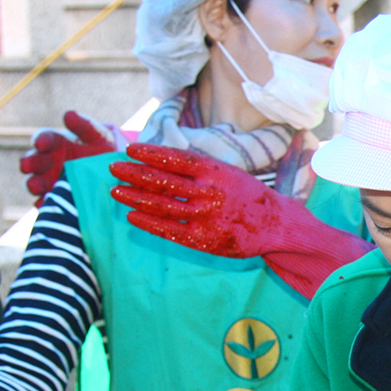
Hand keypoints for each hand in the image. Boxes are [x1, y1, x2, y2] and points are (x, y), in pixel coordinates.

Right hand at [20, 112, 115, 200]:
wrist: (115, 175)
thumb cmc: (103, 149)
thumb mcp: (98, 136)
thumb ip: (84, 126)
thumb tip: (68, 114)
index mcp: (56, 143)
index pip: (43, 138)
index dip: (40, 140)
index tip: (42, 144)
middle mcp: (48, 161)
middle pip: (33, 161)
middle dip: (29, 163)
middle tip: (28, 166)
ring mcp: (50, 181)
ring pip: (34, 182)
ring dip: (33, 184)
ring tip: (37, 186)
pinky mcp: (55, 198)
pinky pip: (45, 202)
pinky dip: (44, 204)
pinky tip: (46, 204)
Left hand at [111, 144, 291, 259]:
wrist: (276, 226)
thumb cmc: (247, 196)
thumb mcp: (227, 173)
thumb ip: (198, 168)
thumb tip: (159, 158)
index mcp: (216, 172)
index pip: (176, 158)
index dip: (151, 154)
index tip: (131, 150)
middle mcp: (210, 194)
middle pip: (163, 182)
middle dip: (134, 174)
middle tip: (114, 169)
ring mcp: (206, 218)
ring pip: (162, 206)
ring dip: (135, 197)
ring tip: (115, 191)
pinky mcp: (204, 240)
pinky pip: (169, 230)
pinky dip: (148, 222)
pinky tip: (132, 215)